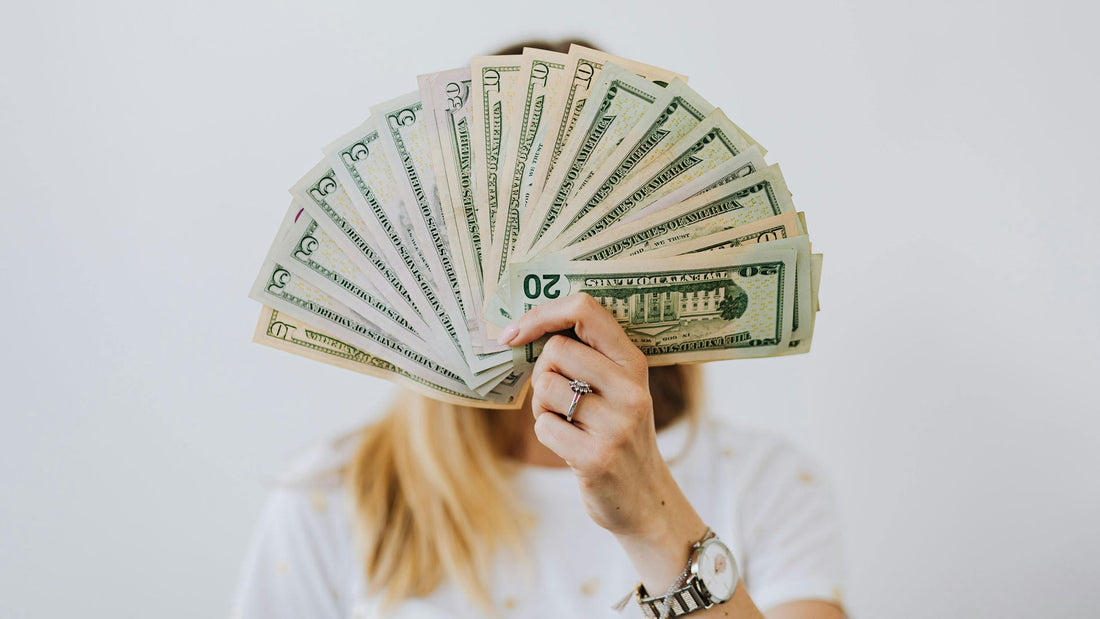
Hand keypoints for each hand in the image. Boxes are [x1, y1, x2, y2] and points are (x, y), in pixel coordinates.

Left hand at [499, 293, 705, 544]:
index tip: (515, 333)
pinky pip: (543, 427)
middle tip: (558, 399)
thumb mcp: (618, 388)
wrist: (644, 499)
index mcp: (633, 362)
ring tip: (568, 424)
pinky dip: (546, 434)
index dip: (542, 314)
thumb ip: (587, 356)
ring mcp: (616, 423)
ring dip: (542, 407)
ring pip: (545, 387)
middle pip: (555, 349)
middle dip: (542, 374)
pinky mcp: (597, 457)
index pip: (585, 309)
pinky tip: (570, 446)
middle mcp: (630, 388)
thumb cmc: (616, 433)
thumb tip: (522, 329)